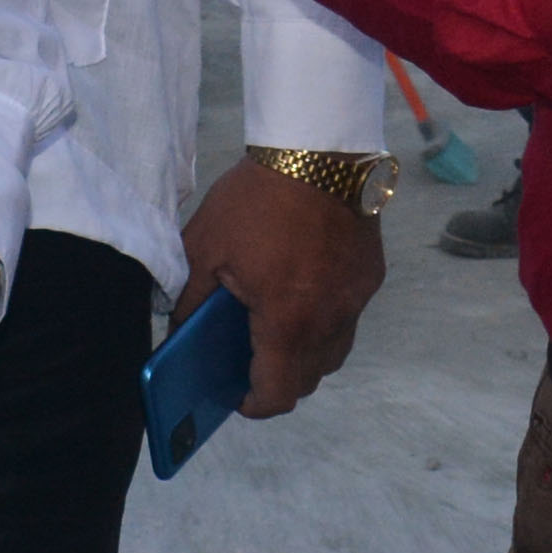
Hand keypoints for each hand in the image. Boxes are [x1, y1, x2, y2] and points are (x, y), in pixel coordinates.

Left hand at [180, 155, 382, 417]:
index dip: (256, 405)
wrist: (318, 147)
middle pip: (310, 377)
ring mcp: (357, 298)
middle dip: (280, 379)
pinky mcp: (371, 275)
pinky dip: (325, 317)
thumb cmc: (257, 198)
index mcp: (288, 320)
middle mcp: (331, 319)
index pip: (279, 392)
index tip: (237, 397)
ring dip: (306, 352)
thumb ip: (189, 297)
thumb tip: (180, 329)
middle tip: (251, 360)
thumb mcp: (205, 245)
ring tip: (278, 327)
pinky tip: (302, 289)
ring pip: (335, 349)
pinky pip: (348, 315)